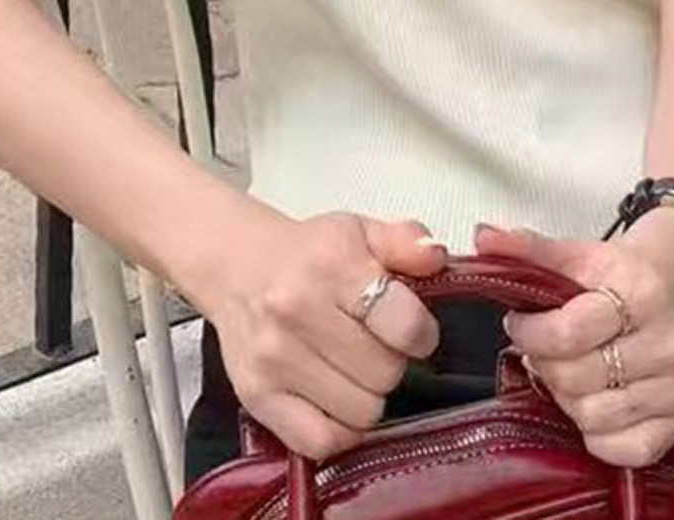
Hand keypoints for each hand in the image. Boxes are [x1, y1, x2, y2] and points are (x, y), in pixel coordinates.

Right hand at [197, 208, 447, 461]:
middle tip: (377, 345)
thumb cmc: (306, 254)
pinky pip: (320, 441)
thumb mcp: (361, 231)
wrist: (239, 267)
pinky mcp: (257, 395)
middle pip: (386, 373)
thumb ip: (406, 242)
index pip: (403, 324)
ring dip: (368, 395)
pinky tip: (337, 400)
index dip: (422, 333)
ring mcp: (275, 358)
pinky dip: (338, 429)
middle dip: (392, 361)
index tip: (416, 331)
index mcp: (332, 265)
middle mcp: (298, 311)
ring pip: (361, 411)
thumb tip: (434, 258)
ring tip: (354, 369)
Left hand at [473, 219, 673, 469]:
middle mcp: (668, 342)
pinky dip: (597, 434)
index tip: (520, 324)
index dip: (531, 332)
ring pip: (592, 416)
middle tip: (548, 350)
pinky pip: (619, 450)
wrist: (671, 286)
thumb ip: (527, 248)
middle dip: (547, 364)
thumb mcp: (575, 254)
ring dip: (569, 398)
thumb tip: (485, 237)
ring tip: (575, 370)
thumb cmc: (620, 277)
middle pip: (575, 378)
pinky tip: (596, 400)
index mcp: (641, 294)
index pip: (567, 332)